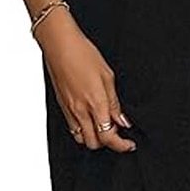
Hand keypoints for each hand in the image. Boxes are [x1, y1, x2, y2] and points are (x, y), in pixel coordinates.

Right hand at [35, 8, 135, 152]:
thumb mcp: (108, 76)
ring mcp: (69, 110)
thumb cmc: (84, 55)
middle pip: (94, 143)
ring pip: (81, 138)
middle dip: (108, 143)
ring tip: (104, 126)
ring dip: (94, 138)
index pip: (109, 137)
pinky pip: (72, 128)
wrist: (60, 45)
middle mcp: (80, 111)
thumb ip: (115, 103)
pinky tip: (91, 119)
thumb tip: (122, 121)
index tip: (129, 144)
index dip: (121, 145)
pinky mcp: (61, 106)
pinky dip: (83, 130)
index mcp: (95, 103)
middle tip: (118, 133)